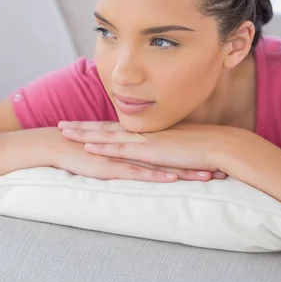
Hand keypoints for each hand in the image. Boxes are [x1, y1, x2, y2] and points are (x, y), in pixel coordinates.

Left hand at [58, 121, 230, 180]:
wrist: (220, 146)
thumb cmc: (202, 148)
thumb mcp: (176, 148)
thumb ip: (163, 151)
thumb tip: (157, 156)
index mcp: (147, 133)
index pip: (115, 129)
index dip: (96, 127)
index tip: (79, 125)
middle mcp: (141, 134)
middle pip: (104, 129)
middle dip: (81, 127)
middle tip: (60, 125)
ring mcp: (143, 140)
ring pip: (106, 136)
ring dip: (84, 134)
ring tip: (63, 132)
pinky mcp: (149, 151)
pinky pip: (121, 149)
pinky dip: (102, 148)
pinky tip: (87, 147)